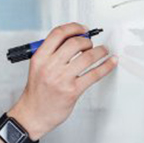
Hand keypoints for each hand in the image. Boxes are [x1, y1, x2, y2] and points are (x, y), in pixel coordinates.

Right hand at [11, 23, 116, 138]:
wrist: (33, 114)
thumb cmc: (36, 92)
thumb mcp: (37, 68)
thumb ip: (51, 54)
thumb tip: (73, 41)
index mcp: (39, 58)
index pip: (58, 34)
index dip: (73, 28)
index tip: (82, 29)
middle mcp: (49, 67)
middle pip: (74, 43)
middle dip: (87, 41)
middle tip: (90, 44)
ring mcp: (61, 79)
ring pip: (87, 57)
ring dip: (100, 51)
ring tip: (103, 51)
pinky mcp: (72, 91)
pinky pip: (94, 74)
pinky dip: (106, 66)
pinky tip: (111, 62)